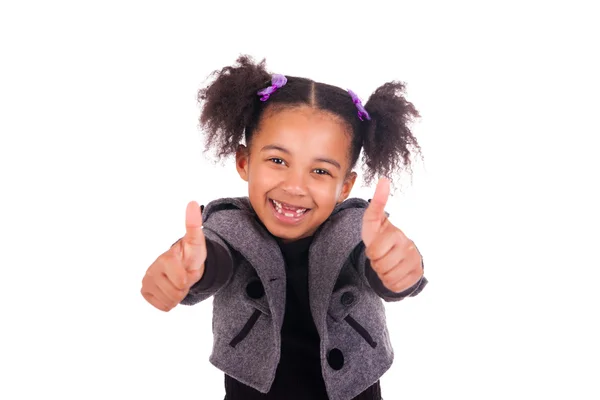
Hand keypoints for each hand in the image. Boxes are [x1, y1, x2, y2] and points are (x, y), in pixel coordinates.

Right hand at [141, 201, 206, 310]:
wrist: (184, 265)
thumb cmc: (190, 254)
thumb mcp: (196, 242)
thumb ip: (194, 225)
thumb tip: (193, 203)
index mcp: (165, 258)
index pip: (182, 281)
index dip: (189, 278)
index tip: (187, 268)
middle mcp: (152, 269)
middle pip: (176, 294)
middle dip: (184, 287)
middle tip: (183, 276)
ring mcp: (147, 281)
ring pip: (169, 302)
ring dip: (177, 294)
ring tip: (177, 281)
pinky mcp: (145, 292)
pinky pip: (162, 307)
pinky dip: (169, 301)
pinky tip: (170, 288)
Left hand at [362, 178, 422, 292]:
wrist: (395, 254)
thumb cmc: (379, 236)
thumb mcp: (372, 222)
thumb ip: (377, 203)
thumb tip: (384, 179)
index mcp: (396, 234)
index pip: (374, 252)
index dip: (370, 253)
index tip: (375, 247)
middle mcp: (409, 246)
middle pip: (381, 266)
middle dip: (376, 264)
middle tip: (380, 256)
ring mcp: (415, 261)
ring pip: (389, 278)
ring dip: (383, 274)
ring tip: (386, 264)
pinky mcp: (417, 275)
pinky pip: (397, 286)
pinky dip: (392, 283)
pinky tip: (394, 273)